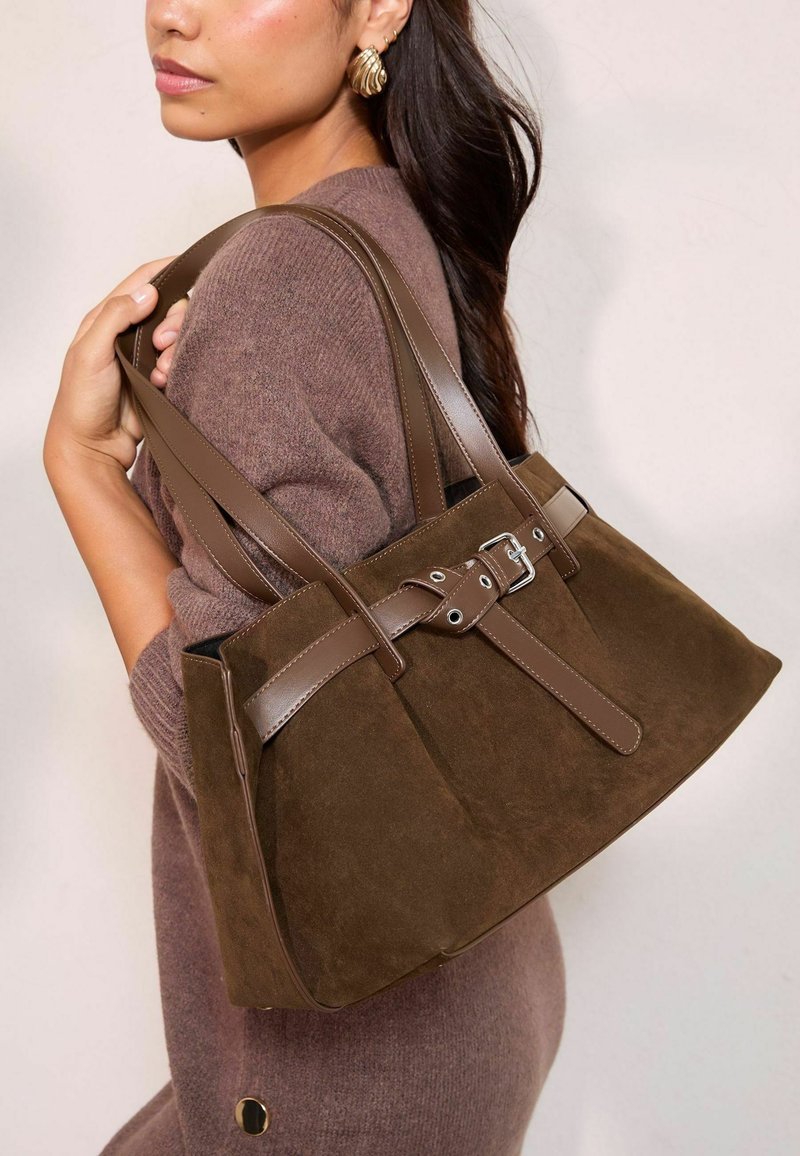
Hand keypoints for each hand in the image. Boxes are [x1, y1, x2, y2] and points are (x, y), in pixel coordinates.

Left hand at [44, 257, 182, 474]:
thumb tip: (147, 292)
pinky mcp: (158, 377)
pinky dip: (177, 368)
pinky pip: (180, 361)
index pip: (141, 281)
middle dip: (174, 322)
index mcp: (106, 318)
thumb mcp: (90, 352)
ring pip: (178, 336)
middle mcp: (128, 332)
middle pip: (168, 308)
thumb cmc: (82, 401)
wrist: (94, 446)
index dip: (165, 269)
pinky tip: (163, 382)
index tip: (191, 264)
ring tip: (161, 371)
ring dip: (176, 350)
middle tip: (162, 344)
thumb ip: (116, 317)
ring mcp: (144, 355)